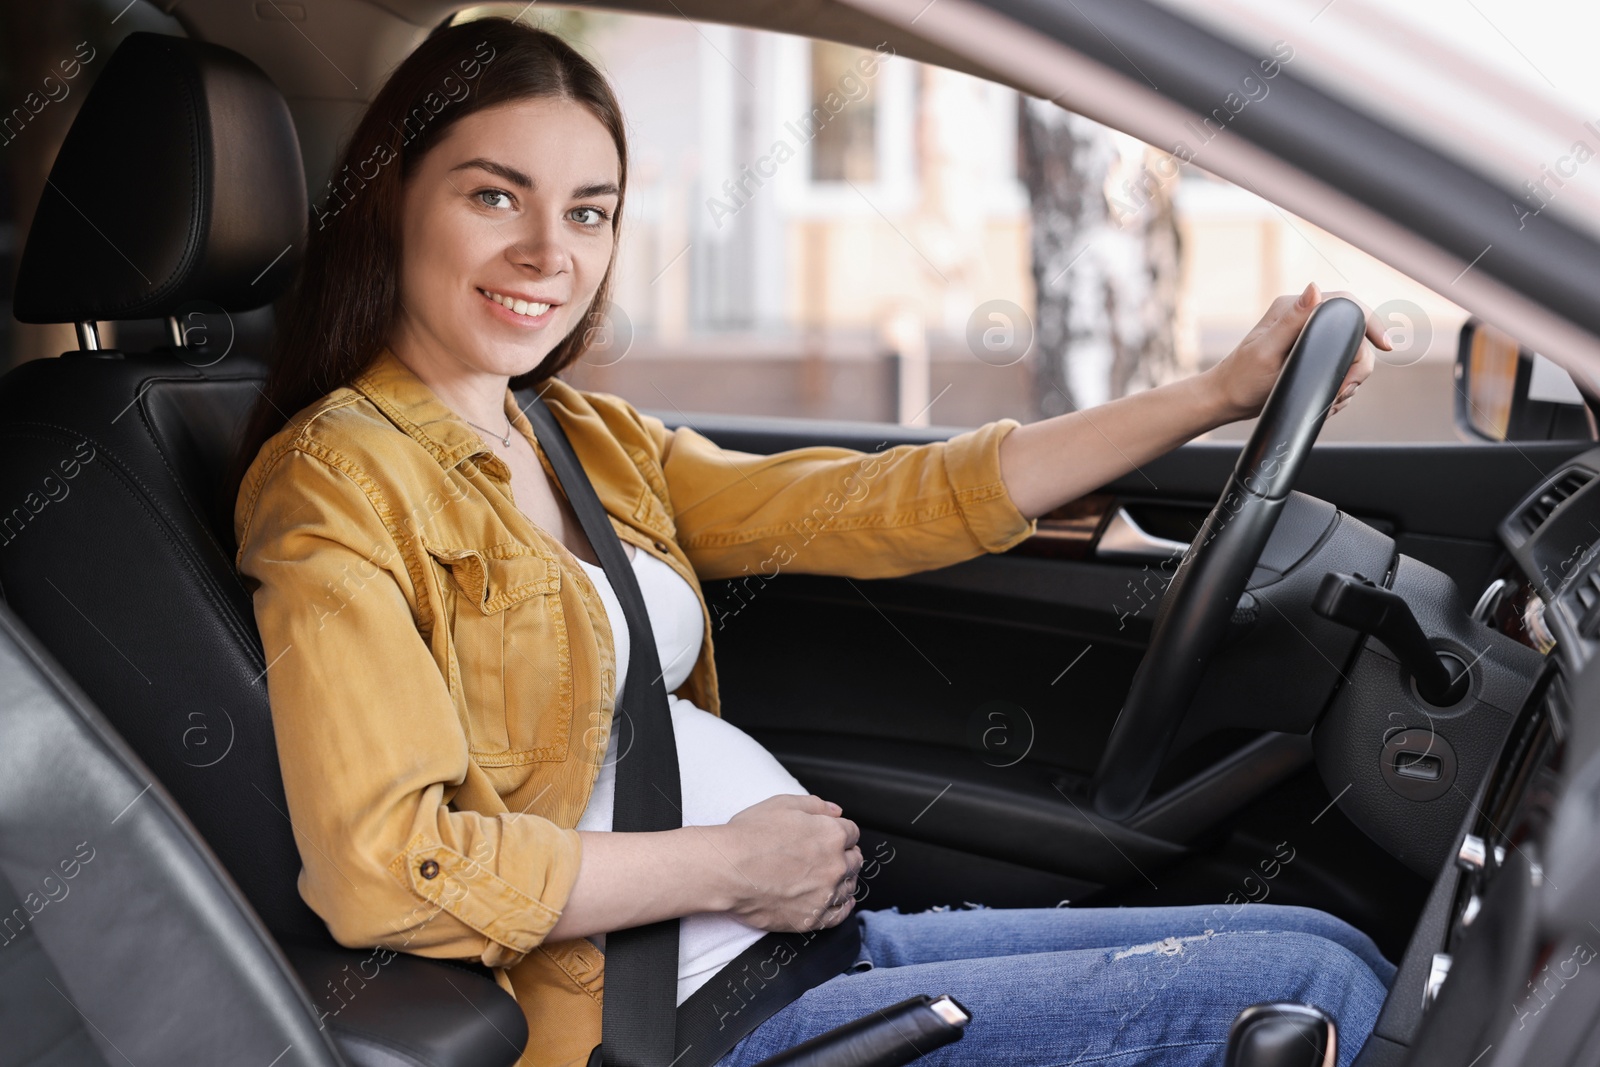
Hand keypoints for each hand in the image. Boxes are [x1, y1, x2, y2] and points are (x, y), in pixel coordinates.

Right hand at [717, 793, 861, 932]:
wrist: (727, 870)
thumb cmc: (750, 836)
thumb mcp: (783, 804)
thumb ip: (815, 805)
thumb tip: (835, 811)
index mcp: (831, 835)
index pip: (852, 833)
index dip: (841, 832)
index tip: (832, 835)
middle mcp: (834, 866)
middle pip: (854, 860)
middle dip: (846, 855)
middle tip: (831, 855)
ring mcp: (825, 894)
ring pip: (849, 887)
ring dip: (844, 879)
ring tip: (831, 876)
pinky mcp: (811, 918)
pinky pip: (839, 915)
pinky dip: (843, 907)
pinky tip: (841, 901)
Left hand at [1204, 282, 1390, 423]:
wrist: (1226, 401)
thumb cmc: (1241, 378)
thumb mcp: (1266, 351)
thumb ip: (1292, 321)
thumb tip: (1315, 288)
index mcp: (1293, 309)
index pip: (1346, 305)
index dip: (1371, 323)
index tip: (1386, 345)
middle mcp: (1303, 321)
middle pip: (1354, 336)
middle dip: (1357, 366)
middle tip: (1345, 389)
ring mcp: (1308, 340)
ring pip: (1350, 356)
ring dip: (1349, 381)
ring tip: (1334, 399)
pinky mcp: (1310, 358)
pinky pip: (1338, 369)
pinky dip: (1339, 388)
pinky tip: (1328, 400)